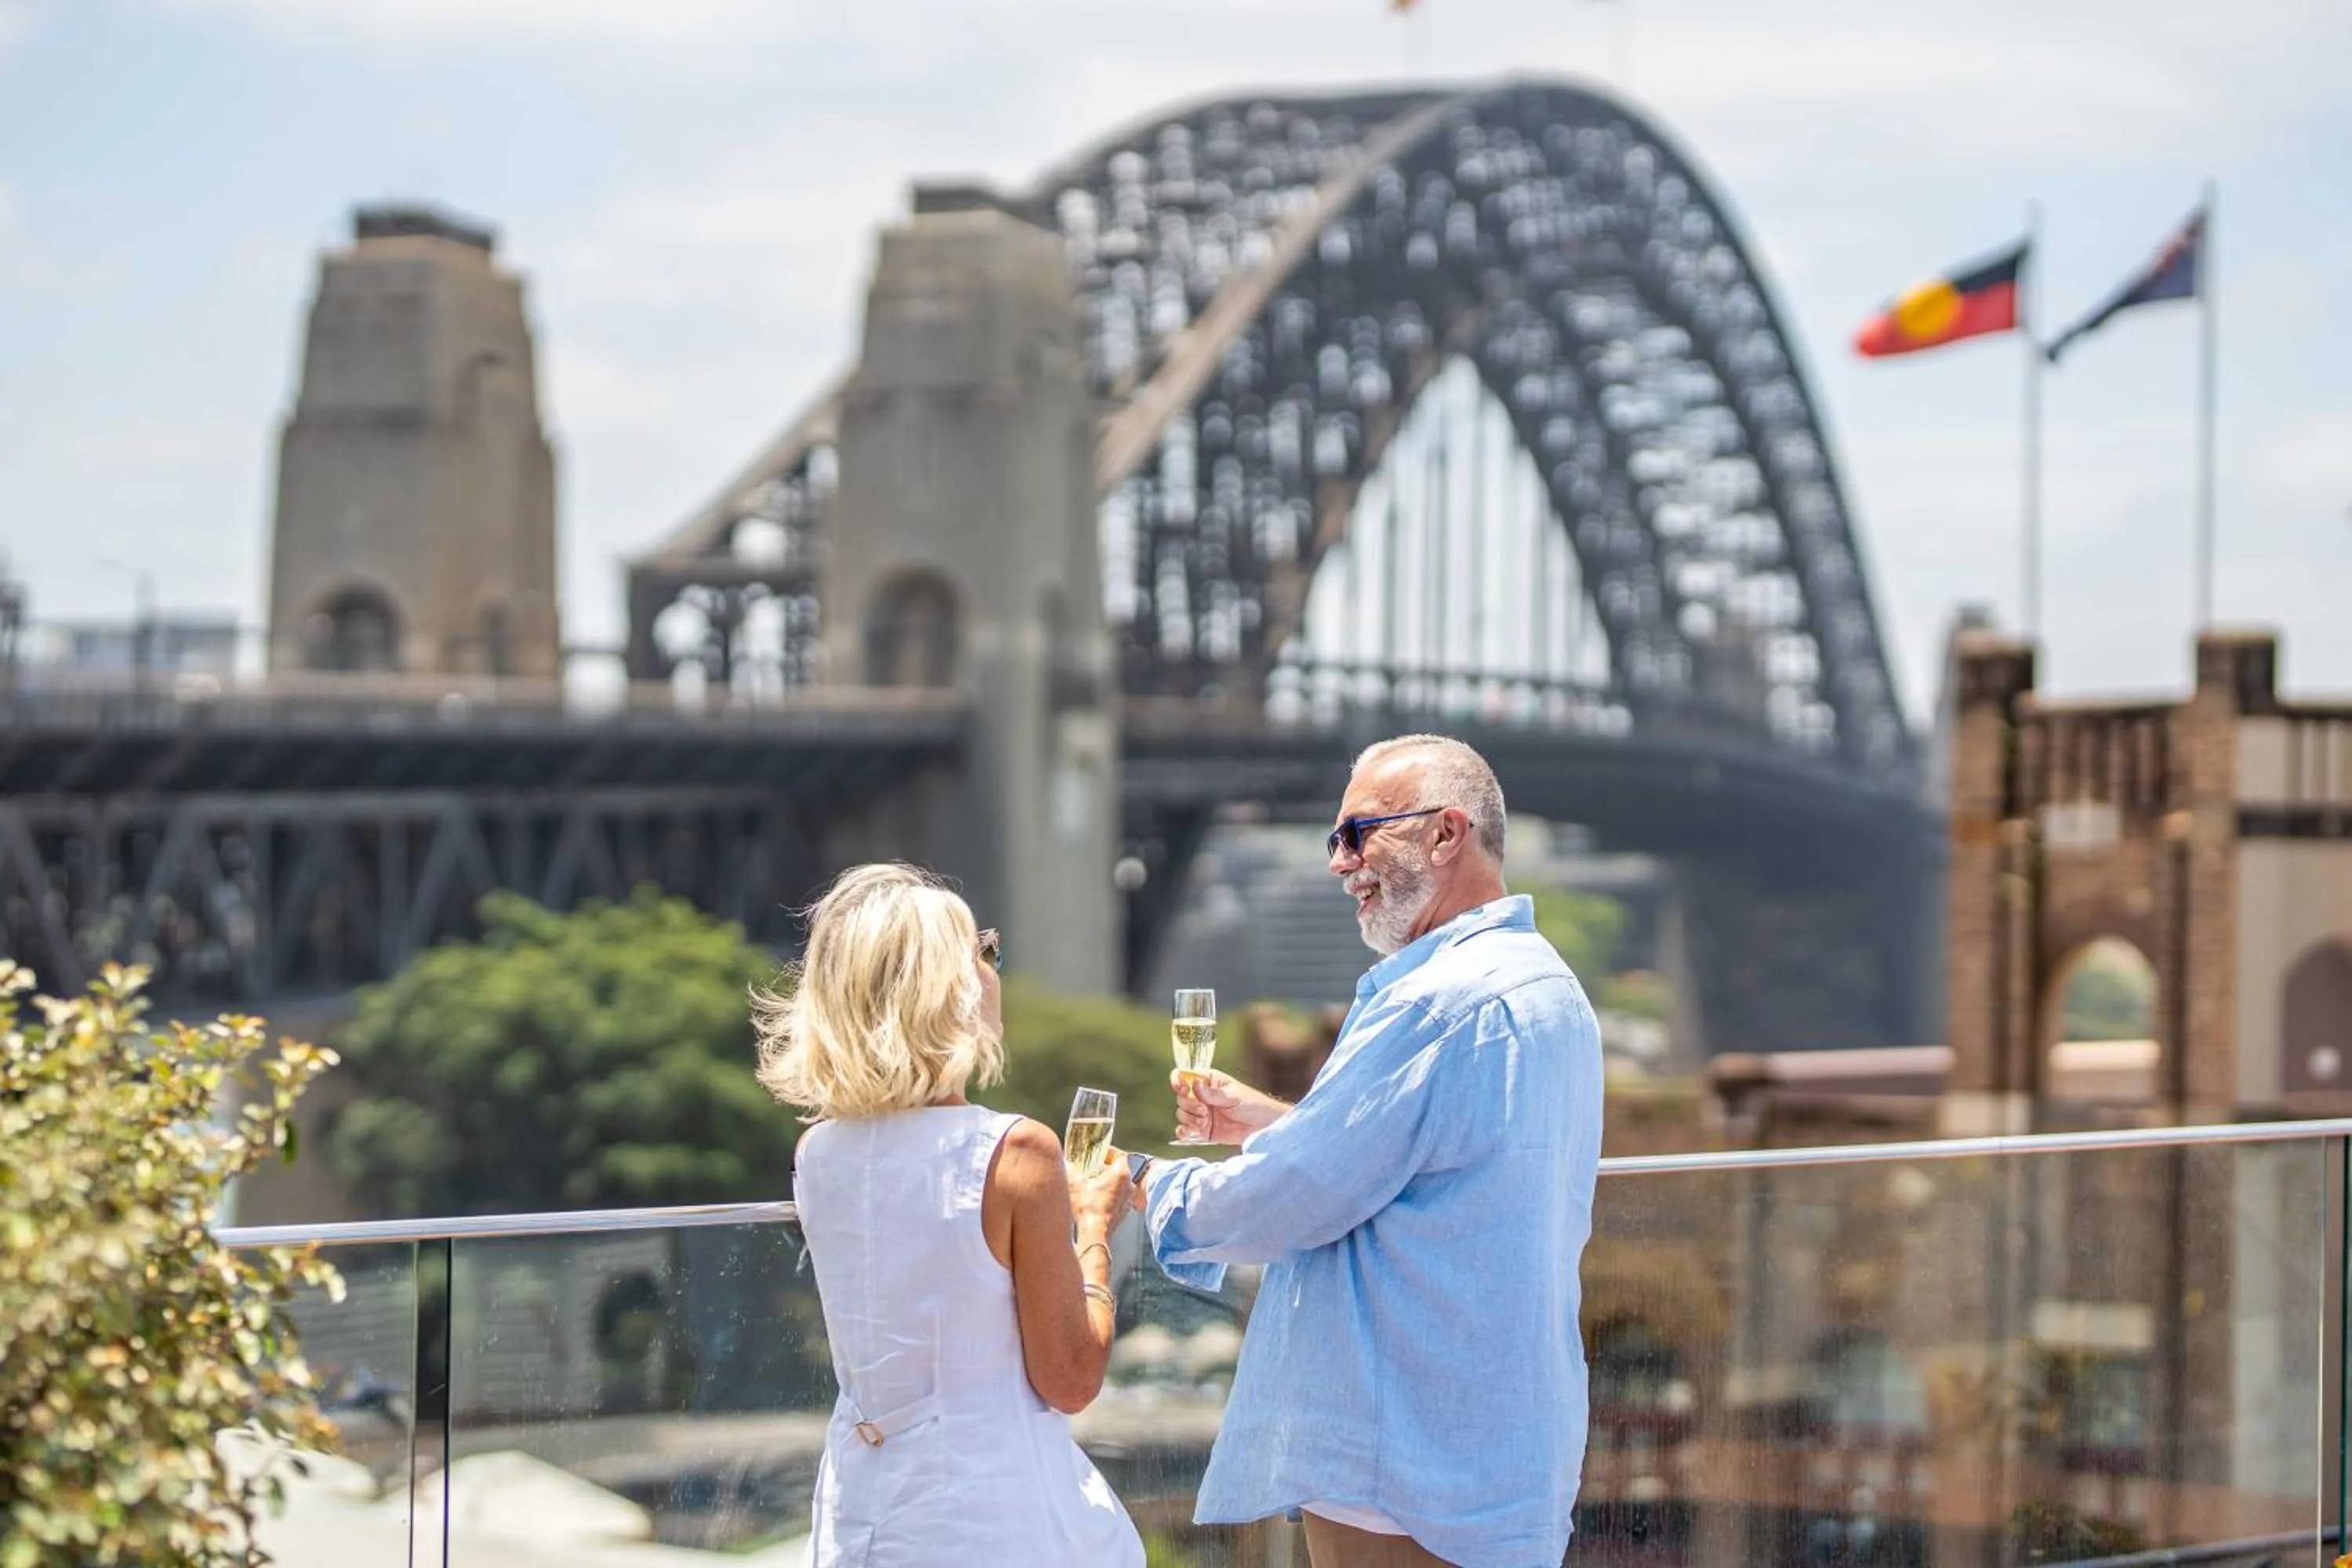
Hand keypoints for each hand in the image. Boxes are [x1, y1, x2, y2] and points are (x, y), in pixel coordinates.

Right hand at [1068, 1144, 1132, 1237]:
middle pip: (1116, 1170)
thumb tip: (1064, 1163)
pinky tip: (1092, 1199)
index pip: (1117, 1155)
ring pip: (1116, 1184)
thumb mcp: (1075, 1184)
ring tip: (1088, 1184)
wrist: (1095, 1234)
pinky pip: (1115, 1197)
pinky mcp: (1123, 1212)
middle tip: (1087, 1169)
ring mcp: (1128, 1200)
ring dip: (1103, 1183)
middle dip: (1101, 1169)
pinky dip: (1106, 1195)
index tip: (1093, 1154)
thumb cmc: (1088, 1208)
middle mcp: (1129, 1185)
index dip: (1104, 1153)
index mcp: (1121, 1174)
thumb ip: (1070, 1169)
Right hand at [1171, 1068, 1287, 1146]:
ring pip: (1182, 1115)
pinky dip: (1185, 1132)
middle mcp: (1201, 1097)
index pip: (1185, 1076)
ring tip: (1205, 1122)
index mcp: (1208, 1082)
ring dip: (1189, 1119)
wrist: (1263, 1127)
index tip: (1182, 1088)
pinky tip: (1193, 1132)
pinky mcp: (1203, 1131)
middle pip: (1181, 1098)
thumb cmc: (1252, 1104)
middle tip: (1204, 1110)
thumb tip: (1194, 1083)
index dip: (1178, 1080)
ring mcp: (1201, 1114)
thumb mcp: (1233, 1096)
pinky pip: (1186, 1131)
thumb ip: (1213, 1093)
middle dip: (1188, 1105)